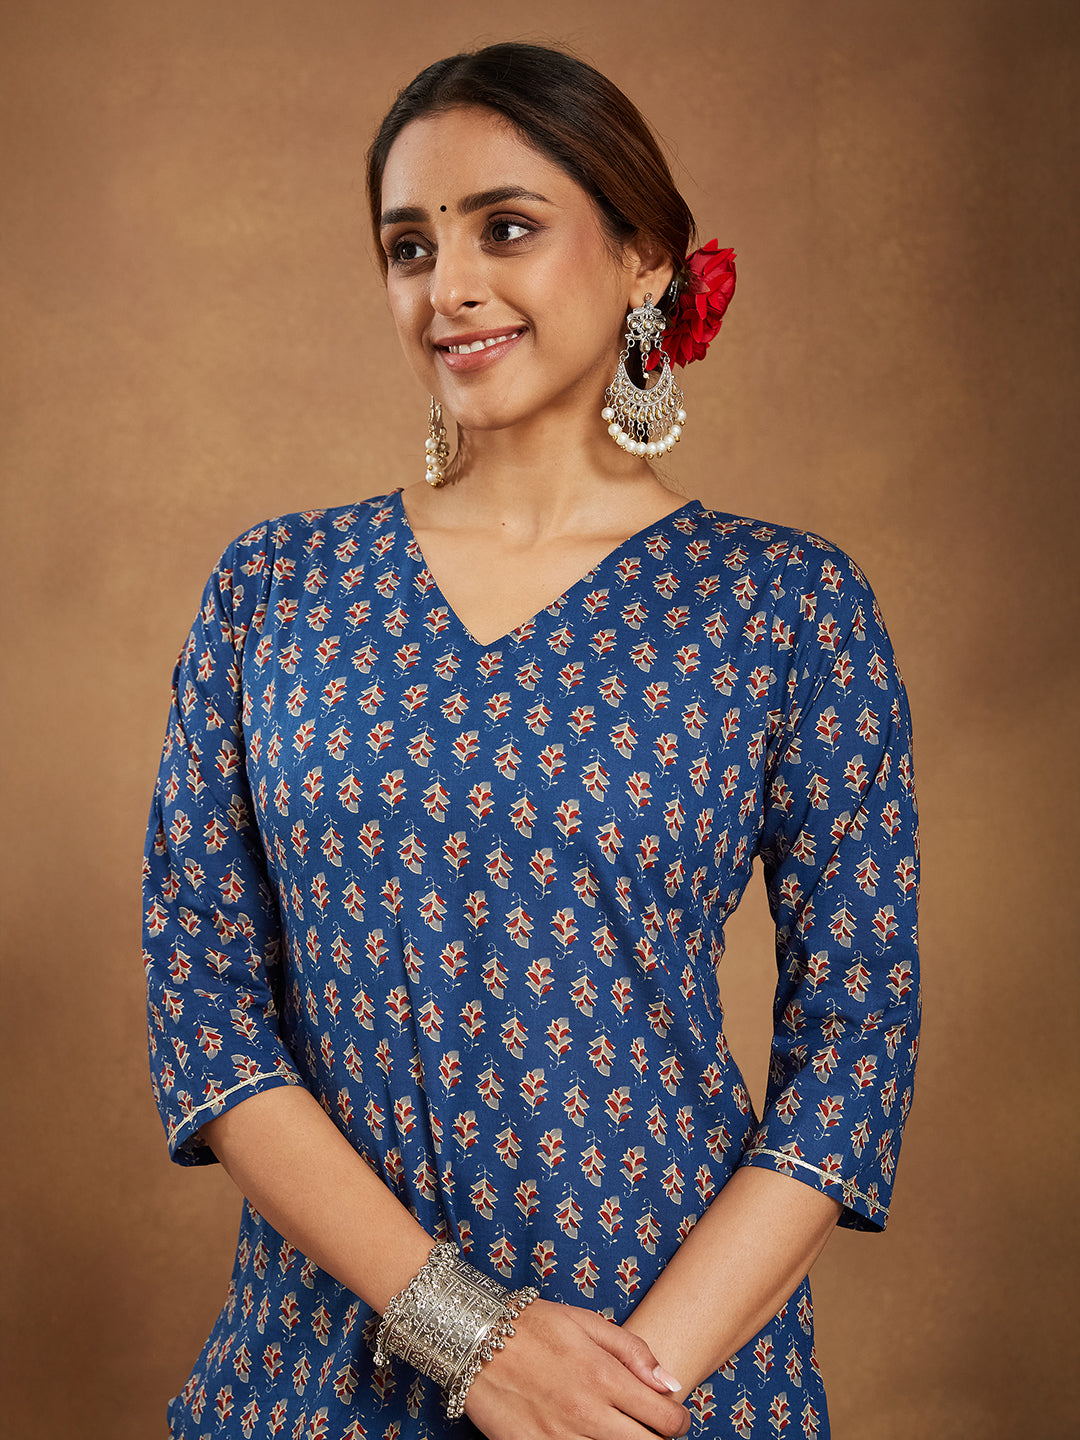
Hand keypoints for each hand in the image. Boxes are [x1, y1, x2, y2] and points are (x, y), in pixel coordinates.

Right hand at [464, 1299, 690, 1438]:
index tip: (674, 1418)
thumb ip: (633, 1351)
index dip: (679, 1422)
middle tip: (652, 1431)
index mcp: (604, 1377)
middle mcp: (588, 1413)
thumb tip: (670, 1384)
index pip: (665, 1419)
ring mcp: (561, 1438)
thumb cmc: (533, 1326)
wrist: (474, 1340)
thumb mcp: (587, 1322)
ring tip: (620, 1432)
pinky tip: (589, 1439)